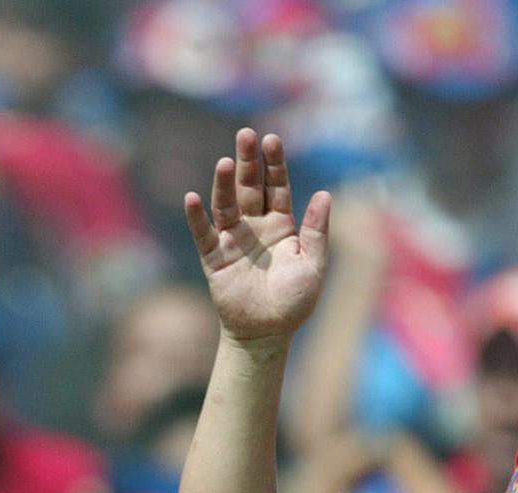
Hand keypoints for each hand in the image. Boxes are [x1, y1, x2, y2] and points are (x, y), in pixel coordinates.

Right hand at [184, 128, 331, 343]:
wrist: (267, 334)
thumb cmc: (295, 303)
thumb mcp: (314, 265)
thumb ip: (317, 231)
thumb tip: (324, 194)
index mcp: (282, 225)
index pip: (277, 186)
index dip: (274, 164)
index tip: (272, 139)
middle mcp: (255, 227)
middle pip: (250, 187)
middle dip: (248, 161)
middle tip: (245, 134)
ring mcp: (233, 241)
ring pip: (227, 205)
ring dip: (225, 184)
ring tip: (226, 163)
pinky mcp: (215, 259)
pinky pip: (204, 235)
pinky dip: (197, 218)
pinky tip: (192, 198)